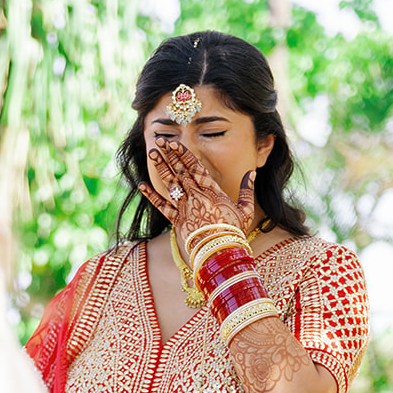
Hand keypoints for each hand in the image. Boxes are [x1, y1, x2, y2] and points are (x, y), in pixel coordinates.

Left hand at [139, 138, 254, 246]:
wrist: (220, 253)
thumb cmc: (234, 232)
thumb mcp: (245, 210)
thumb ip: (247, 190)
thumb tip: (251, 174)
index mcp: (212, 191)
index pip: (195, 167)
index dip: (183, 153)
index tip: (174, 143)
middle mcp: (196, 196)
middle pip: (180, 171)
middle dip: (169, 154)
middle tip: (159, 140)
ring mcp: (185, 208)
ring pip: (170, 184)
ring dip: (160, 167)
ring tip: (152, 153)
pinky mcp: (177, 221)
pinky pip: (161, 207)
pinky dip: (151, 196)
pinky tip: (141, 185)